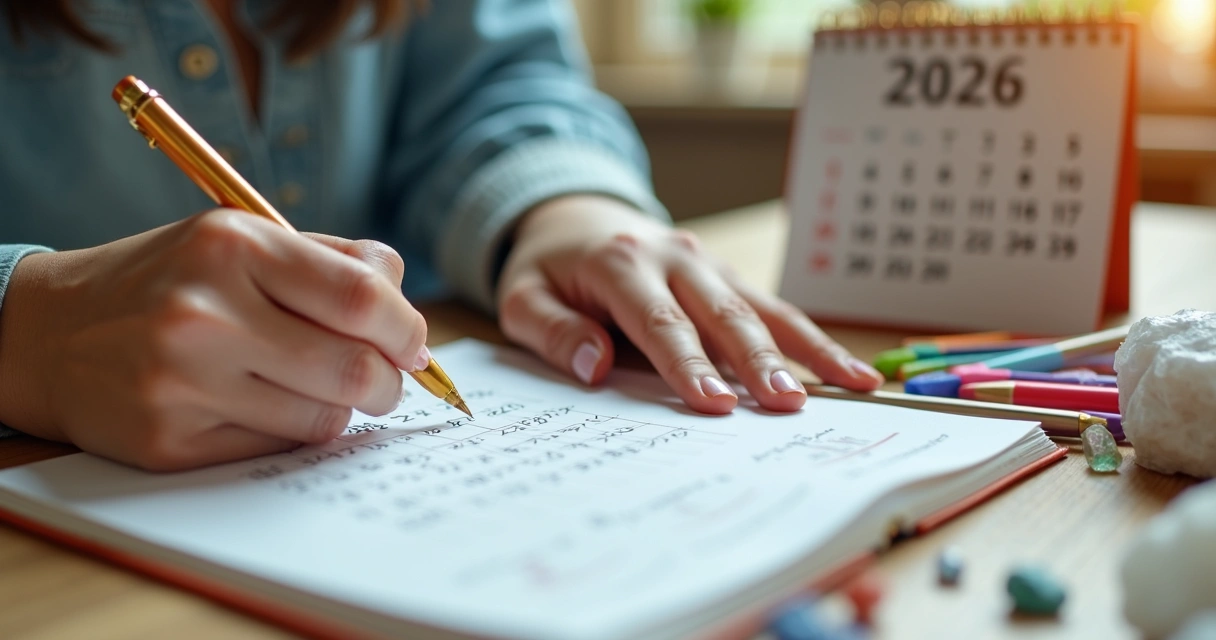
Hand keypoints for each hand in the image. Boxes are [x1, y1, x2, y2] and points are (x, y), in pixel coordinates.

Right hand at [0, 210, 426, 470]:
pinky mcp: (170, 442)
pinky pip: (276, 447)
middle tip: (387, 380)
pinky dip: (292, 430)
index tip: (413, 343)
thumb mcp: (243, 239)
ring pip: (324, 418)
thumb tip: (406, 304)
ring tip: (318, 386)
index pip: (363, 298)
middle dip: (390, 382)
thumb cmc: (172, 281)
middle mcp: (205, 313)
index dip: (407, 328)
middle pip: (355, 368)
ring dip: (342, 408)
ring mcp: (183, 383)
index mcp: (233, 245)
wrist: (50, 333)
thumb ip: (333, 259)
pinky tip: (267, 405)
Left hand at [497, 196, 883, 413]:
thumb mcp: (522, 297)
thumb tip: (596, 367)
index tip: (713, 404)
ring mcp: (707, 263)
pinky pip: (772, 309)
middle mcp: (673, 257)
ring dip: (807, 348)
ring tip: (851, 384)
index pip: (659, 321)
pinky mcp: (726, 276)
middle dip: (758, 361)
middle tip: (787, 404)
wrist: (574, 216)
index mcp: (619, 263)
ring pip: (764, 308)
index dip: (688, 364)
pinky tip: (849, 371)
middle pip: (724, 313)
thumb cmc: (548, 269)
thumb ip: (554, 330)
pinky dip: (811, 340)